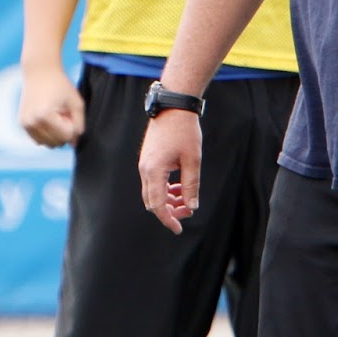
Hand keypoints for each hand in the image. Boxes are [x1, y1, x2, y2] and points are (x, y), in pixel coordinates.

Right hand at [17, 66, 84, 147]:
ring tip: (55, 117)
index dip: (72, 126)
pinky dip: (46, 134)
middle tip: (63, 114)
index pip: (66, 136)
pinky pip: (38, 140)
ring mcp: (25, 124)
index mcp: (45, 116)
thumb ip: (79, 124)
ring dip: (55, 135)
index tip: (69, 113)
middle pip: (57, 143)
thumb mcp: (76, 102)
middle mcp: (32, 122)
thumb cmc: (60, 86)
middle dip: (64, 131)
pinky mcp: (22, 124)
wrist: (39, 72)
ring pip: (47, 144)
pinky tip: (48, 120)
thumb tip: (74, 144)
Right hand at [138, 110, 201, 234]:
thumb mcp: (192, 160)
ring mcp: (145, 163)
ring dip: (168, 199)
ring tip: (186, 197)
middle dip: (169, 210)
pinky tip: (180, 185)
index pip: (158, 205)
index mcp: (154, 171)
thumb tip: (191, 206)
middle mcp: (145, 169)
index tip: (179, 229)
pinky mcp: (148, 159)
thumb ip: (191, 185)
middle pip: (152, 201)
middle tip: (188, 210)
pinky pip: (154, 181)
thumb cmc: (184, 131)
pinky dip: (165, 188)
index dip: (168, 220)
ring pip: (153, 192)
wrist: (174, 106)